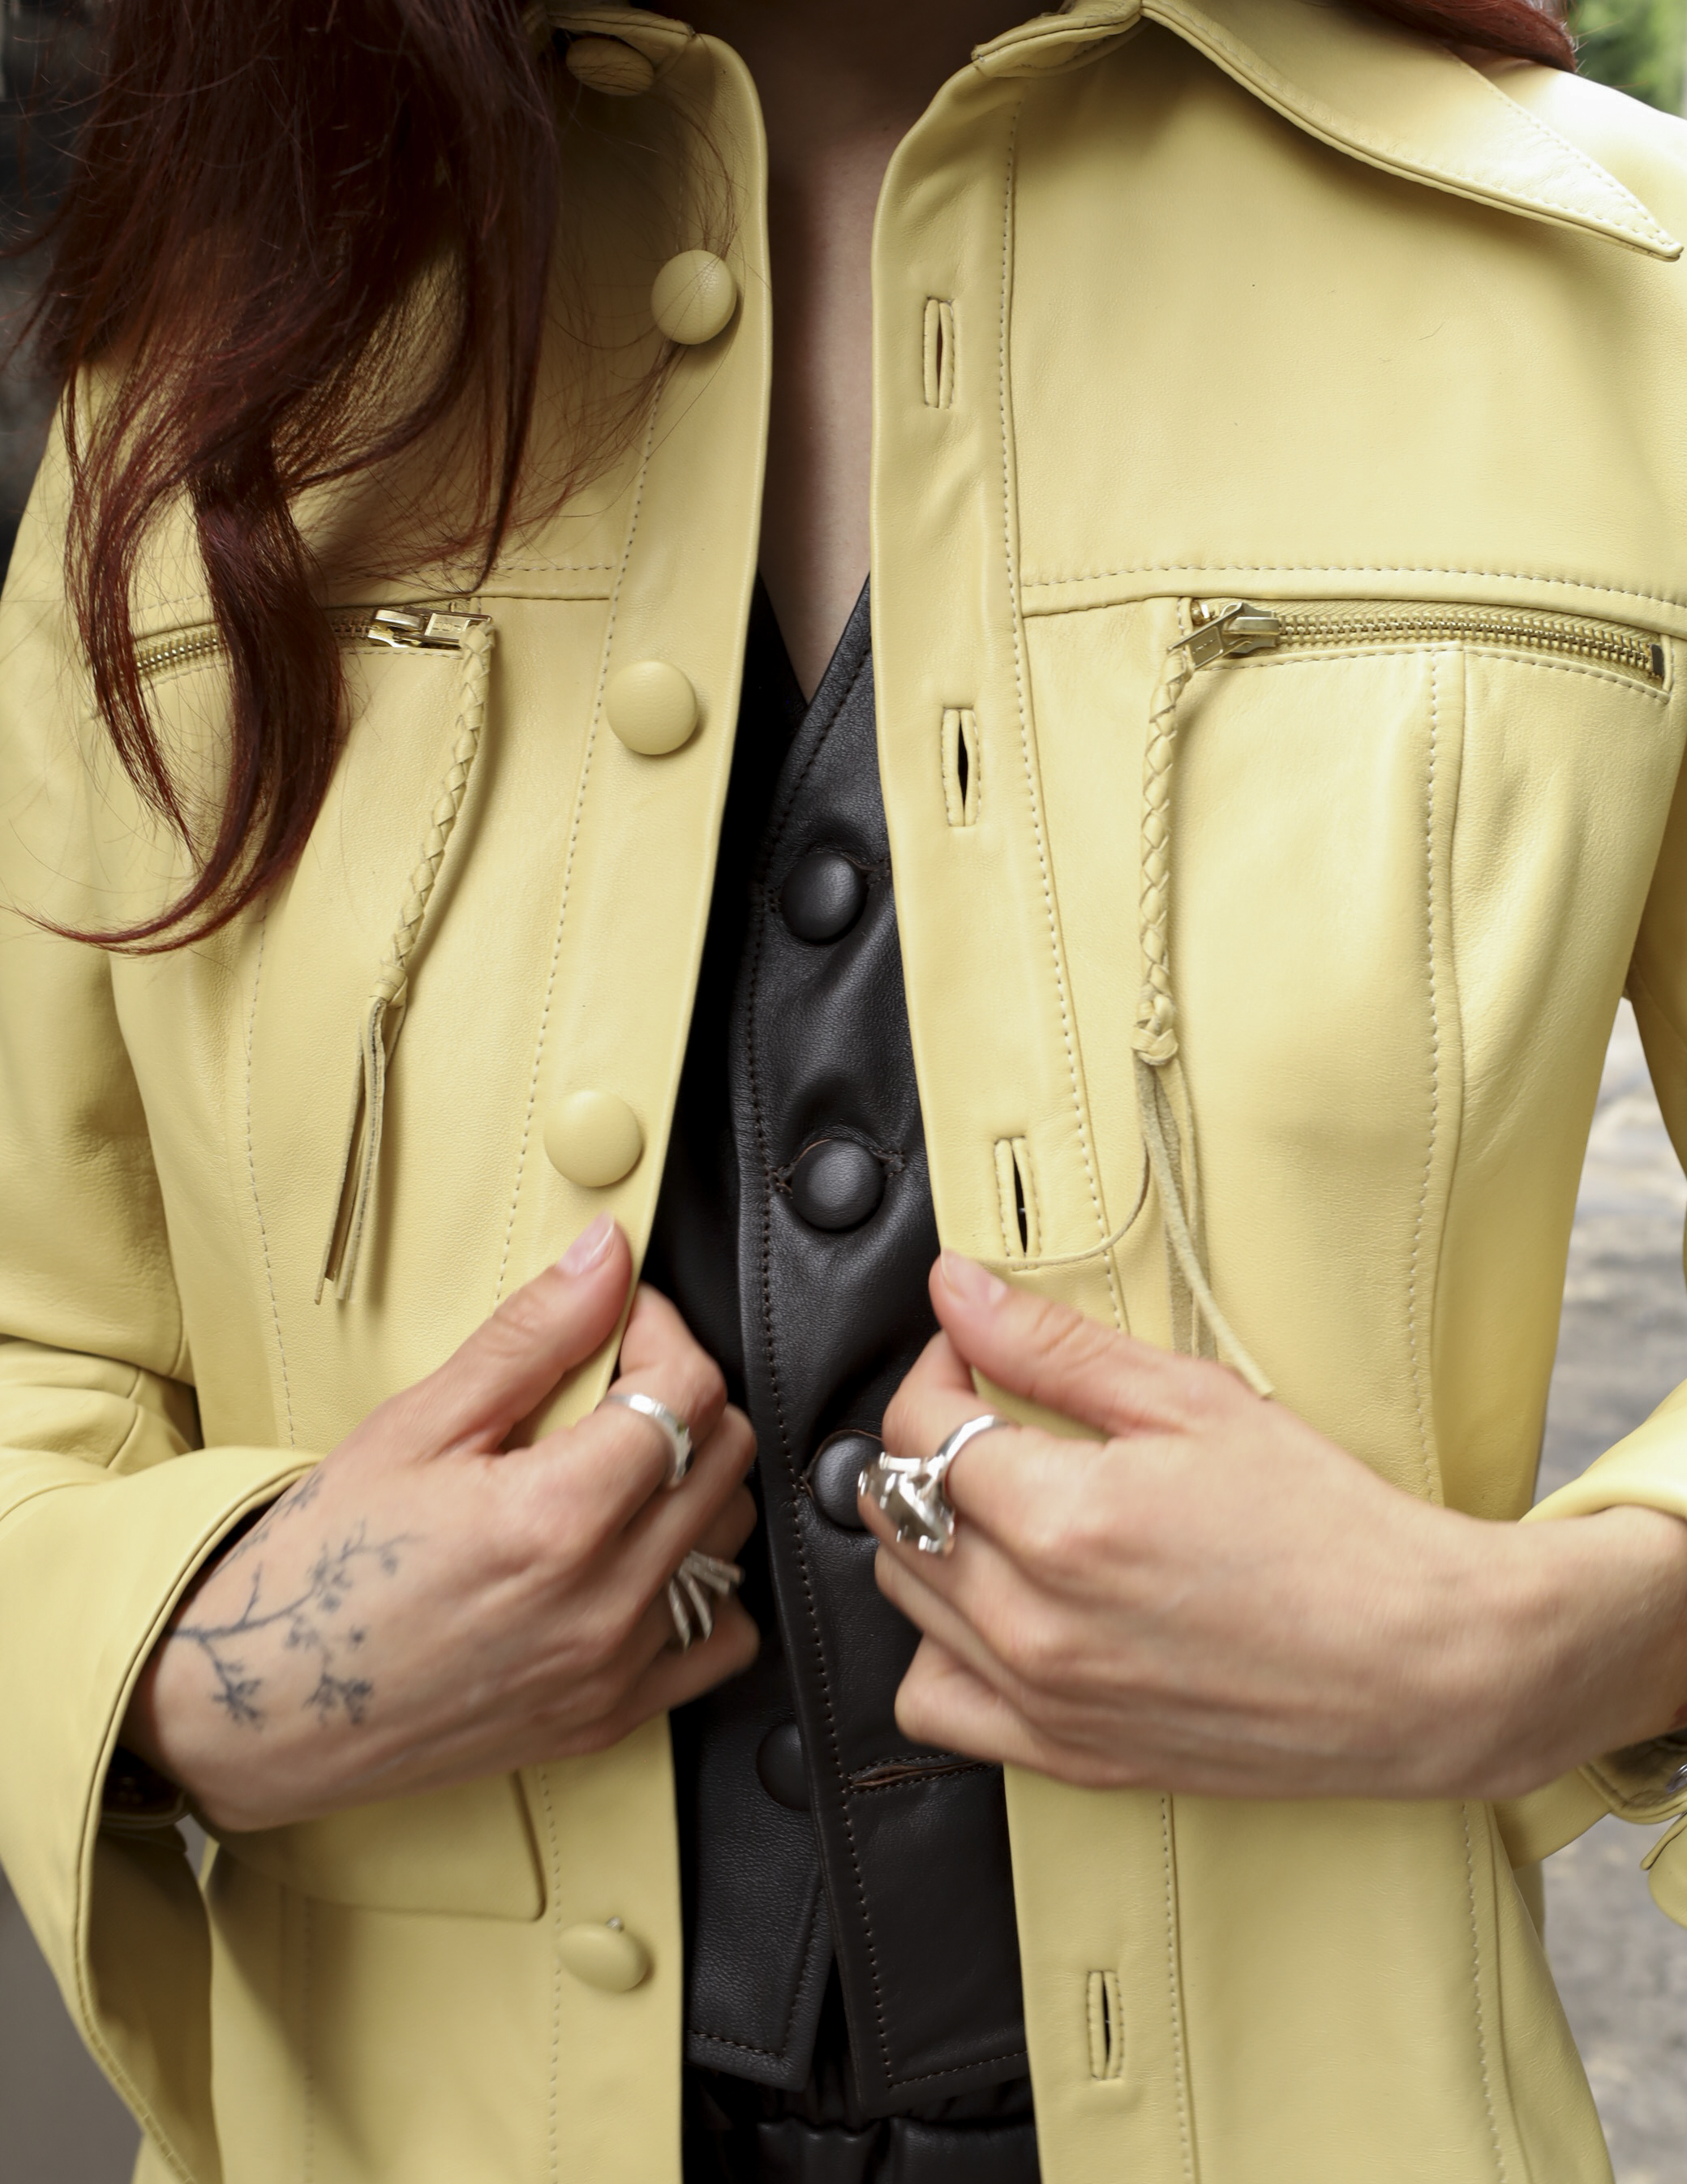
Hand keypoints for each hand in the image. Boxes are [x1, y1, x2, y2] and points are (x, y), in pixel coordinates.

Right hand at [123, 1217, 757, 1831]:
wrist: (263, 1710)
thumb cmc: (320, 1570)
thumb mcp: (415, 1427)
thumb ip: (530, 1337)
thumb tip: (608, 1258)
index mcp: (558, 1518)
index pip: (688, 1389)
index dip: (660, 1332)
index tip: (619, 1323)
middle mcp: (604, 1599)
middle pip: (726, 1456)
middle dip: (681, 1397)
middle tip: (608, 1389)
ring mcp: (615, 1665)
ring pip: (733, 1540)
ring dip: (693, 1484)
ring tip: (612, 1471)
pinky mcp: (612, 1714)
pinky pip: (721, 1636)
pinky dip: (702, 1587)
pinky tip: (639, 1558)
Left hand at [866, 1252, 1686, 1802]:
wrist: (1425, 1665)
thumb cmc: (1330, 1530)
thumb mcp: (1195, 1402)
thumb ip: (1055, 1346)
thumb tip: (958, 1290)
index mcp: (1062, 1521)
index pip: (917, 1426)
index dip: (938, 1368)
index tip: (975, 1354)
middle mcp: (1034, 1622)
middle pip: (897, 1510)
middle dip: (929, 1444)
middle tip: (996, 1418)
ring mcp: (1044, 1700)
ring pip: (906, 1598)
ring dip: (933, 1535)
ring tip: (1007, 1505)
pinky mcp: (1068, 1756)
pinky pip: (933, 1703)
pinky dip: (941, 1649)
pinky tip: (997, 1608)